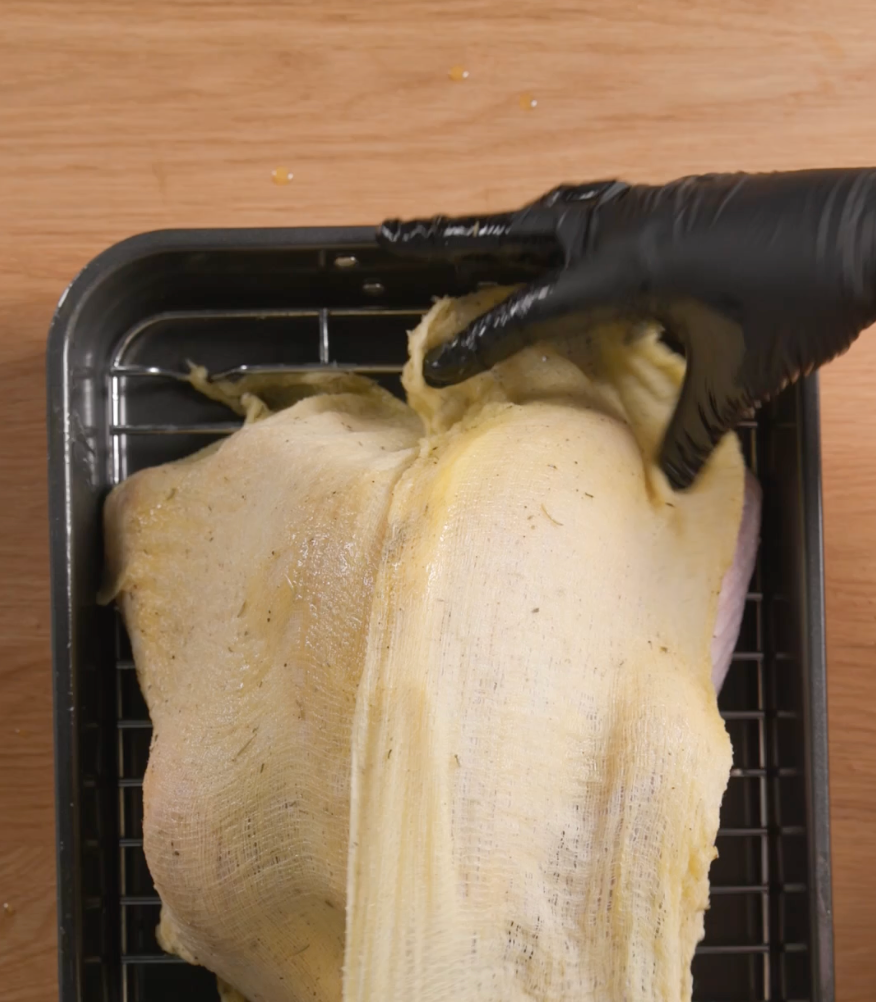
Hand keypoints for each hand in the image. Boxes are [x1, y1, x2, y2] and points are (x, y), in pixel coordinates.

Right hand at [379, 170, 875, 488]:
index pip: (531, 306)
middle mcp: (632, 224)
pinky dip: (565, 226)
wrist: (872, 231)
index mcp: (632, 265)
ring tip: (470, 244)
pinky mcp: (683, 202)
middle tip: (397, 242)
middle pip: (521, 229)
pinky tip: (567, 248)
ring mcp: (657, 205)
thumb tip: (667, 482)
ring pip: (560, 209)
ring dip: (511, 227)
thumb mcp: (742, 380)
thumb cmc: (807, 299)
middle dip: (456, 241)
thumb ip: (694, 429)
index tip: (432, 364)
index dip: (478, 339)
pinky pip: (601, 210)